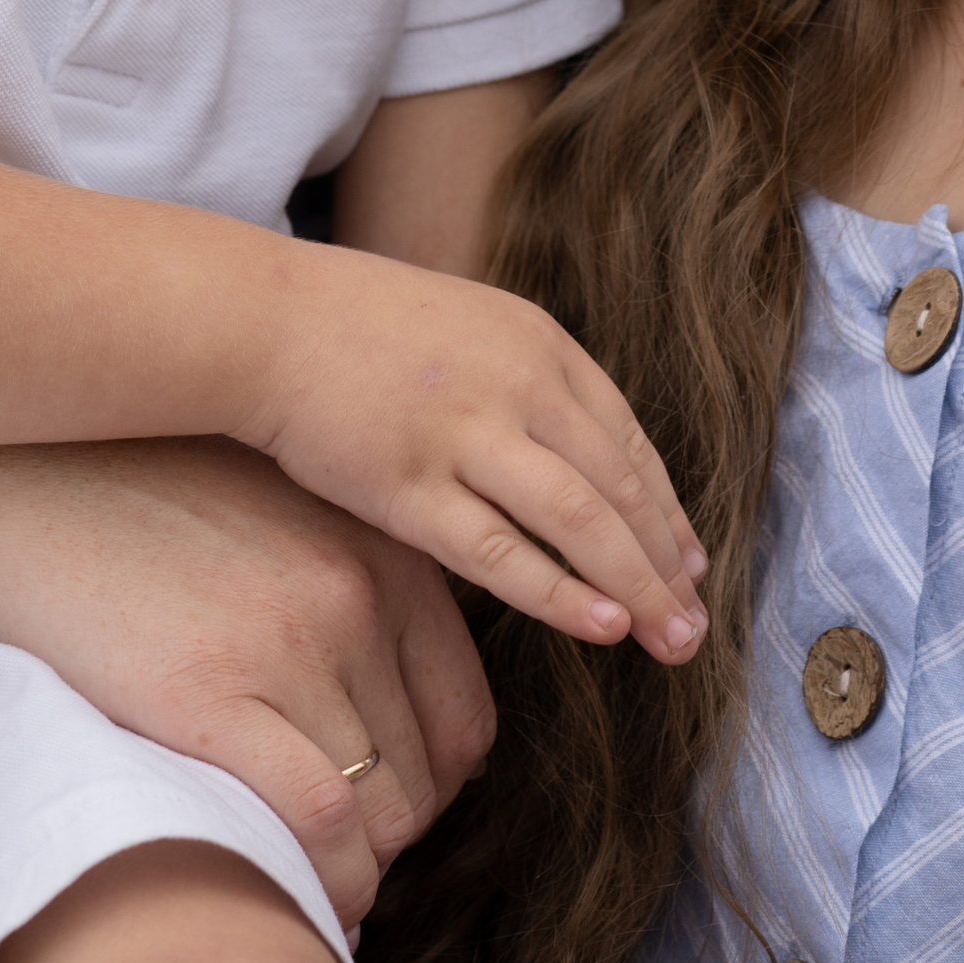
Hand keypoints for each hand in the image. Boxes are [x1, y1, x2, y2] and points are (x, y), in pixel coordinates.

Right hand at [0, 435, 495, 928]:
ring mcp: (287, 643)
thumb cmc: (133, 494)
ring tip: (305, 886)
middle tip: (329, 865)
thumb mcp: (277, 512)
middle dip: (385, 840)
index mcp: (382, 552)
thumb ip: (339, 587)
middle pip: (424, 776)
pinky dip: (325, 880)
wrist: (9, 464)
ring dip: (354, 872)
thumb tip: (370, 714)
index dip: (430, 790)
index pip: (463, 718)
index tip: (379, 816)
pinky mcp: (205, 693)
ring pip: (380, 809)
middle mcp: (355, 593)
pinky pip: (317, 819)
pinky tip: (291, 894)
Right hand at [249, 242, 709, 667]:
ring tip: (673, 642)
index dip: (665, 509)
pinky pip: (502, 552)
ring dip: (638, 585)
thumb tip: (579, 450)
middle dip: (667, 563)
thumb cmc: (357, 329)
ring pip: (580, 520)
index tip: (690, 563)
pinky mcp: (410, 486)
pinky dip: (561, 593)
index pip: (627, 440)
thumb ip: (525, 380)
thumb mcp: (468, 327)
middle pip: (619, 486)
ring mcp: (466, 433)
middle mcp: (518, 383)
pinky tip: (602, 628)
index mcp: (539, 343)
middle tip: (699, 626)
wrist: (264, 320)